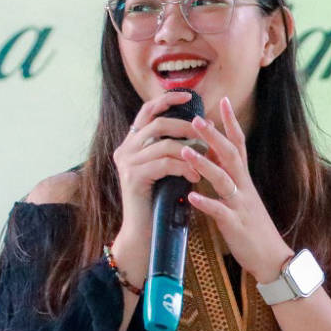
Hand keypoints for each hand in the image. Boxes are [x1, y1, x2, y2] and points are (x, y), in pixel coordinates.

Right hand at [110, 89, 201, 268]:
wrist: (146, 233)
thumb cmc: (160, 202)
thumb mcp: (166, 168)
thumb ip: (173, 148)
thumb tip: (199, 128)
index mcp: (131, 144)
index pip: (147, 111)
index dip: (167, 100)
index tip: (189, 96)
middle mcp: (125, 150)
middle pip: (158, 124)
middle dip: (185, 127)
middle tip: (206, 134)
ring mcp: (126, 163)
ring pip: (164, 144)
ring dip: (190, 152)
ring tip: (205, 162)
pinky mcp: (133, 177)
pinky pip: (164, 163)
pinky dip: (184, 167)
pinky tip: (195, 176)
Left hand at [182, 96, 291, 283]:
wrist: (272, 258)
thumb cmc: (252, 227)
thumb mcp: (241, 197)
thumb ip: (228, 177)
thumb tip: (212, 156)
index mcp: (244, 180)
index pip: (239, 145)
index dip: (231, 123)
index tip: (222, 101)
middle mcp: (244, 188)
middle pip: (231, 155)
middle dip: (214, 136)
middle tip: (196, 118)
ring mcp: (241, 206)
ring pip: (223, 180)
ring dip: (204, 164)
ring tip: (185, 151)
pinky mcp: (236, 225)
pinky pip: (220, 212)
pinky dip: (206, 204)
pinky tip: (191, 197)